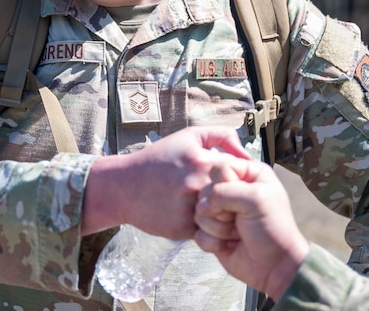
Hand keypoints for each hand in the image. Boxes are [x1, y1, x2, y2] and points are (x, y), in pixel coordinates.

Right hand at [82, 126, 250, 238]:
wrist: (123, 186)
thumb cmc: (158, 159)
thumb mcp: (187, 137)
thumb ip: (220, 136)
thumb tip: (245, 151)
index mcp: (202, 163)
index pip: (240, 172)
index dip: (238, 175)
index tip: (229, 177)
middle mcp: (198, 187)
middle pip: (234, 197)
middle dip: (231, 197)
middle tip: (223, 195)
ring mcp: (190, 210)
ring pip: (222, 218)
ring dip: (220, 215)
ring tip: (211, 207)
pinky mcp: (182, 230)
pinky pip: (206, 232)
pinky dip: (204, 226)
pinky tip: (193, 215)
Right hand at [194, 156, 309, 300]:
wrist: (273, 266)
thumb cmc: (272, 229)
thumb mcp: (256, 199)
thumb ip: (225, 192)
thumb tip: (201, 205)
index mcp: (248, 174)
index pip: (220, 168)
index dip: (224, 185)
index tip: (240, 200)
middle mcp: (233, 190)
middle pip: (206, 190)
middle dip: (220, 210)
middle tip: (239, 219)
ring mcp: (220, 211)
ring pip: (199, 211)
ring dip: (218, 228)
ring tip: (237, 233)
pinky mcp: (211, 231)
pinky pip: (197, 231)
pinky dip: (212, 241)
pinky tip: (229, 245)